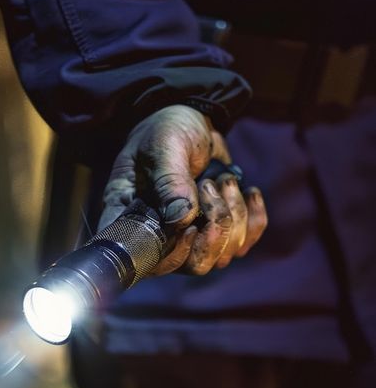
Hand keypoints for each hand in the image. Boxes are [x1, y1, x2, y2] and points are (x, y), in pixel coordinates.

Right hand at [98, 105, 266, 274]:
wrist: (192, 122)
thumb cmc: (167, 130)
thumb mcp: (165, 146)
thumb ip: (170, 180)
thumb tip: (180, 219)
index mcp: (132, 216)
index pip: (147, 259)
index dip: (173, 254)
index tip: (189, 223)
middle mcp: (160, 235)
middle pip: (192, 265)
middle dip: (214, 230)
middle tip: (211, 187)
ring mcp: (190, 237)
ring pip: (220, 256)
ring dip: (233, 216)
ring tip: (224, 180)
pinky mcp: (217, 231)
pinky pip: (243, 244)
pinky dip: (254, 220)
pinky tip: (249, 192)